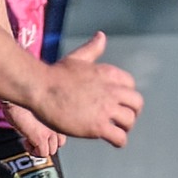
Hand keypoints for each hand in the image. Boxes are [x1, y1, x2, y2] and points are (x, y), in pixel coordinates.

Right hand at [2, 102, 63, 160]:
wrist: (16, 95)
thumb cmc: (23, 97)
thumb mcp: (38, 106)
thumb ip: (42, 115)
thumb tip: (38, 120)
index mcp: (60, 116)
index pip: (65, 132)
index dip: (54, 135)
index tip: (43, 132)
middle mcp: (57, 125)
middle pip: (60, 143)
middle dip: (47, 143)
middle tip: (36, 138)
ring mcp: (50, 132)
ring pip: (52, 150)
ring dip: (40, 148)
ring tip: (30, 141)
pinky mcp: (40, 137)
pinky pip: (42, 153)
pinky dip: (33, 151)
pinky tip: (27, 142)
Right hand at [25, 32, 142, 146]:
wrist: (41, 88)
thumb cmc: (55, 75)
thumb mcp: (78, 58)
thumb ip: (92, 49)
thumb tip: (101, 36)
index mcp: (109, 74)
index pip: (131, 85)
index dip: (126, 95)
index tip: (120, 102)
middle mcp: (112, 90)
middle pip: (136, 103)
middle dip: (132, 112)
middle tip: (124, 119)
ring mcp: (106, 109)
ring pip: (129, 121)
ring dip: (125, 128)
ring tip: (118, 131)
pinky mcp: (98, 126)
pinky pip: (119, 137)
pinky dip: (119, 141)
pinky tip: (114, 142)